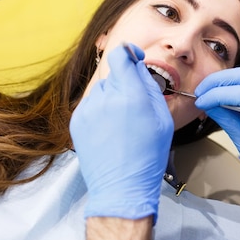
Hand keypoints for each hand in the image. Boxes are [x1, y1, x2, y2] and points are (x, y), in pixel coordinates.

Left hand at [70, 43, 173, 221]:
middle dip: (125, 85)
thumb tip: (139, 69)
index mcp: (131, 95)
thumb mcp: (162, 119)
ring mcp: (88, 110)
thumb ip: (150, 87)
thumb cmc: (147, 156)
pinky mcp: (77, 121)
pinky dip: (100, 111)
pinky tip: (109, 131)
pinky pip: (90, 105)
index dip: (129, 53)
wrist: (122, 186)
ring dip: (111, 98)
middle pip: (113, 75)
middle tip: (135, 108)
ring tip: (122, 124)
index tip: (134, 59)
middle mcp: (106, 98)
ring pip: (101, 90)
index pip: (121, 56)